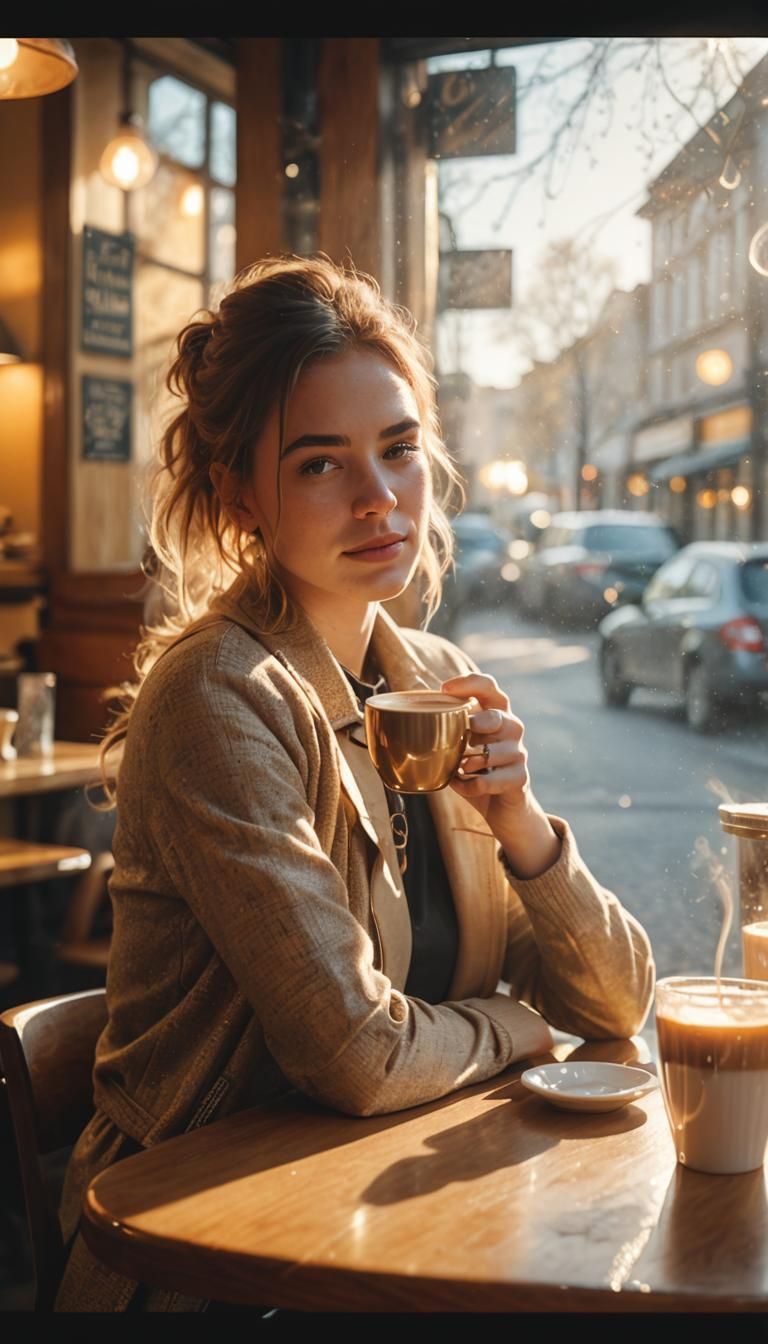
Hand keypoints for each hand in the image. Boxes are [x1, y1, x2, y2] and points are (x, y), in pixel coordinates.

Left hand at [441, 672, 560, 878]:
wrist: (505, 810)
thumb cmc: (477, 772)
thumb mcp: (459, 749)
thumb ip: (445, 732)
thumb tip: (405, 713)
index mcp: (496, 714)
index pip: (489, 688)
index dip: (469, 683)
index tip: (444, 689)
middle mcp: (512, 729)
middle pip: (496, 716)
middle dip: (476, 724)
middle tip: (463, 734)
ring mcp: (519, 754)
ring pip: (492, 752)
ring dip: (470, 763)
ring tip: (461, 768)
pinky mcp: (520, 778)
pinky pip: (490, 780)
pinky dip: (471, 787)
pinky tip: (465, 786)